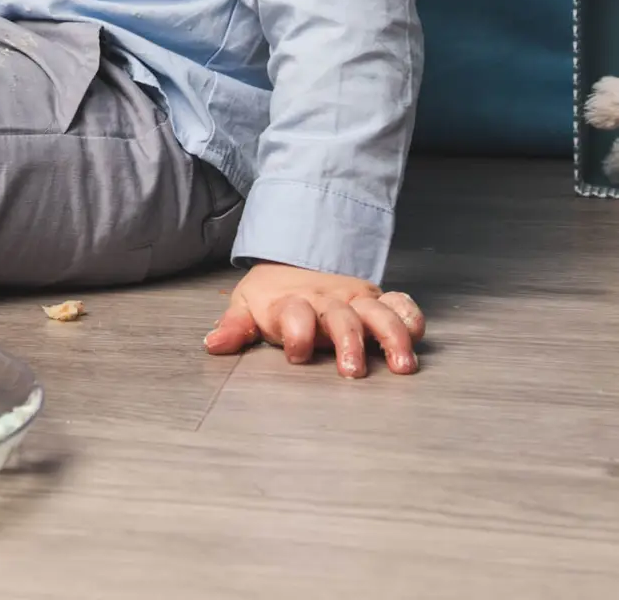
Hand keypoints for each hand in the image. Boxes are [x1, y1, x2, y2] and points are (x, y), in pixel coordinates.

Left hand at [203, 263, 424, 377]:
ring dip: (391, 336)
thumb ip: (234, 327)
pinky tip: (418, 335)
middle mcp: (327, 301)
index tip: (295, 354)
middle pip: (341, 318)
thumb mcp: (247, 306)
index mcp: (293, 303)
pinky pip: (401, 304)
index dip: (295, 333)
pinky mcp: (377, 301)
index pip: (294, 315)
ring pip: (378, 313)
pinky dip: (412, 316)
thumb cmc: (272, 296)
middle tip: (352, 371)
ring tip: (401, 366)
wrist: (294, 261)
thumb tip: (212, 345)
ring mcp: (355, 300)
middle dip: (349, 342)